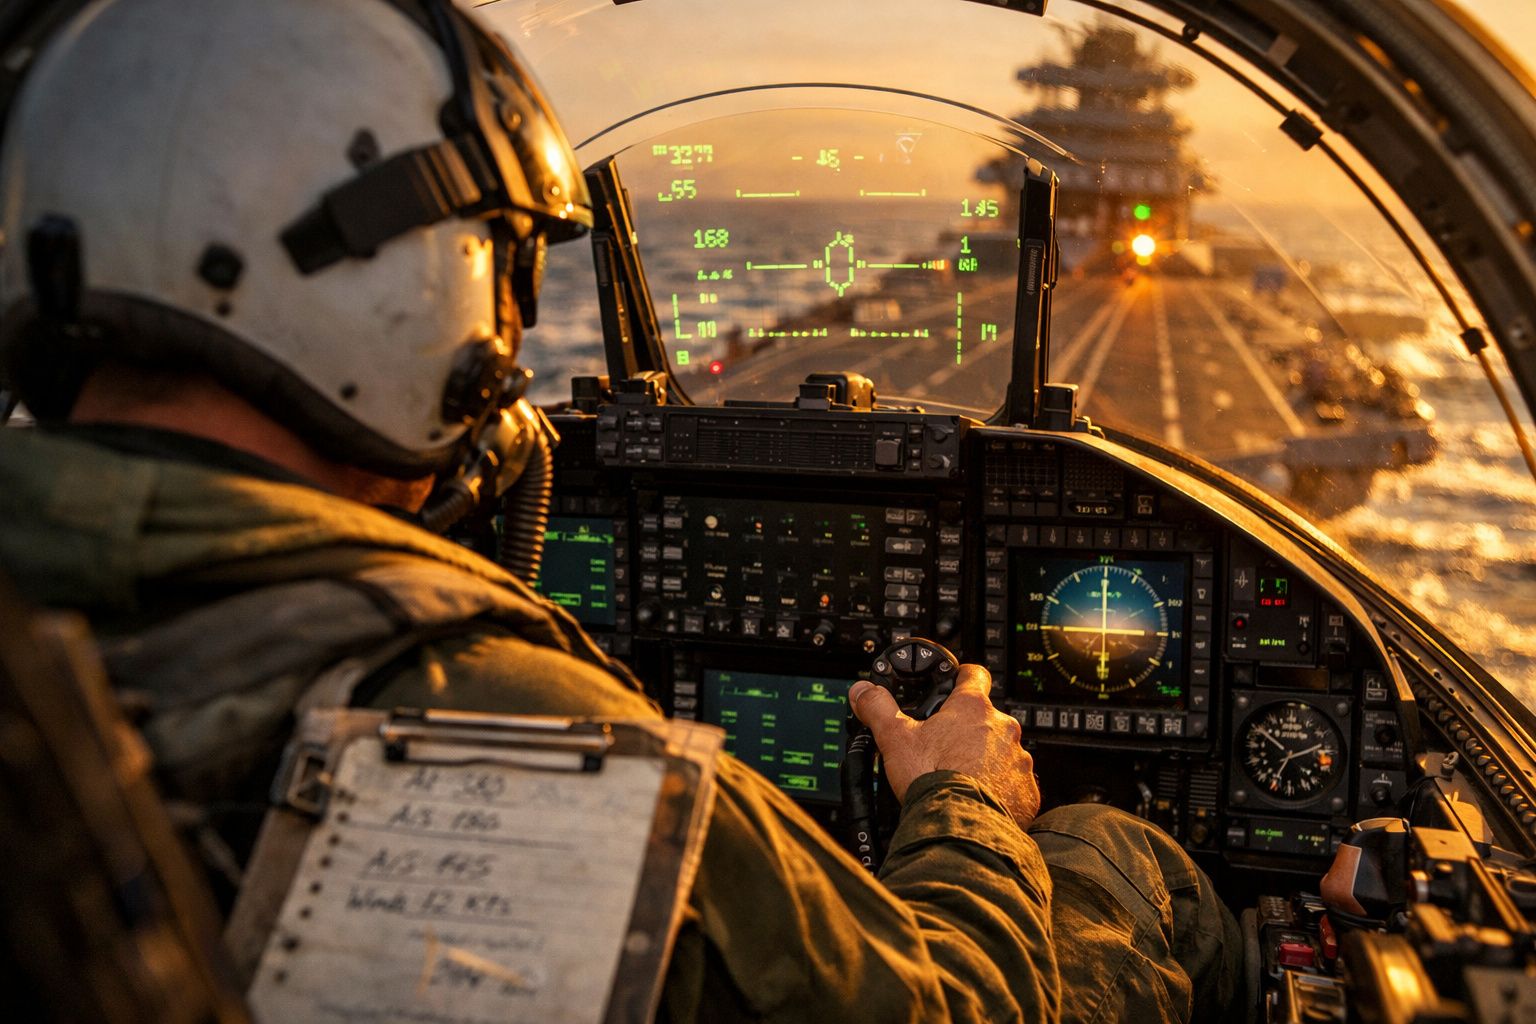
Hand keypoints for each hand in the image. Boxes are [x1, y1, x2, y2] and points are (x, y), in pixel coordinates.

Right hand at [849, 664, 1040, 828]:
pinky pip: (1013, 784)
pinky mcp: (1026, 791)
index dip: (962, 677)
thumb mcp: (895, 738)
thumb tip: (863, 691)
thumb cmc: (932, 779)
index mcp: (972, 708)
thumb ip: (878, 708)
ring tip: (959, 778)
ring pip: (1001, 752)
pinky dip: (998, 789)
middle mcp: (1002, 728)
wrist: (959, 825)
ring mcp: (1018, 760)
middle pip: (986, 719)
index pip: (974, 675)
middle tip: (944, 748)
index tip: (954, 684)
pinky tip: (977, 798)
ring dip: (985, 760)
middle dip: (967, 730)